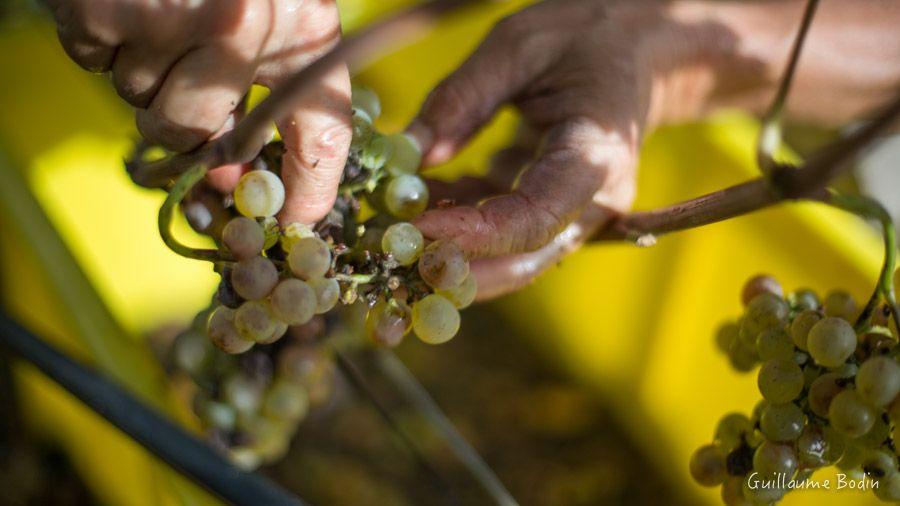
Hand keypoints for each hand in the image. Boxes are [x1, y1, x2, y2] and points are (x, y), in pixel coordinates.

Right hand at [47, 0, 351, 224]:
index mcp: (301, 28)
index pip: (320, 135)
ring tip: (163, 12)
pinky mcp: (102, 11)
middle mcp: (240, 28)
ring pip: (138, 103)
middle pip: (192, 133)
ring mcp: (167, 18)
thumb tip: (232, 168)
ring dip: (143, 70)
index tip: (294, 226)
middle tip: (185, 62)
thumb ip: (281, 89)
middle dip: (181, 113)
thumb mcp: (285, 12)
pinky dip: (102, 41)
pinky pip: (94, 64)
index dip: (307, 192)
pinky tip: (130, 2)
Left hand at [408, 0, 652, 298]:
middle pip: (521, 259)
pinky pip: (502, 237)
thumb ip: (464, 96)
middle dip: (453, 264)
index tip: (415, 226)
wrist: (636, 54)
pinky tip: (417, 204)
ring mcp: (576, 214)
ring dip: (448, 253)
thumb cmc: (586, 38)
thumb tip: (413, 153)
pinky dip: (456, 229)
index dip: (474, 233)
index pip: (535, 218)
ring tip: (389, 225)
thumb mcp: (519, 44)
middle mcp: (594, 201)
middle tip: (386, 246)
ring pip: (508, 259)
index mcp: (596, 155)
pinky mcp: (553, 214)